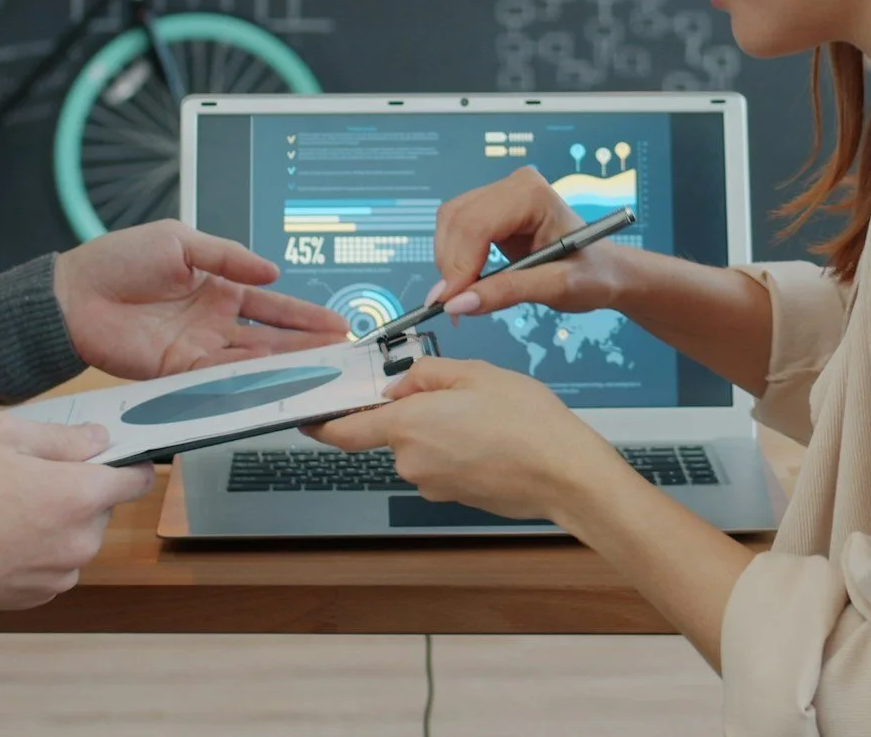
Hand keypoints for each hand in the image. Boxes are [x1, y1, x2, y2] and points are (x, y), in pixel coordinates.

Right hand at [0, 412, 154, 616]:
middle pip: (101, 507)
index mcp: (79, 496)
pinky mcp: (38, 597)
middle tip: (29, 477)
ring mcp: (60, 574)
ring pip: (75, 536)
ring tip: (4, 508)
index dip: (126, 463)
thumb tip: (98, 439)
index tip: (108, 456)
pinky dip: (36, 549)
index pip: (137, 479)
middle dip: (76, 490)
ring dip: (55, 521)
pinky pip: (53, 563)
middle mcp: (80, 541)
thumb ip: (60, 436)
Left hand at [53, 220, 347, 379]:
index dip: (304, 315)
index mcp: (219, 286)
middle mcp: (214, 321)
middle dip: (307, 345)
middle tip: (341, 353)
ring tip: (321, 368)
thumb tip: (272, 270)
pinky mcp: (177, 372)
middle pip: (271, 338)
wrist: (72, 295)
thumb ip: (228, 256)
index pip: (272, 304)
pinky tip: (274, 378)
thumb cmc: (119, 259)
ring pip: (252, 361)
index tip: (336, 324)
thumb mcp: (180, 241)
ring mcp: (198, 349)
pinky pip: (219, 378)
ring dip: (286, 365)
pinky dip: (247, 380)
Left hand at [305, 358, 626, 523]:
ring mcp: (431, 484)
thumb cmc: (526, 420)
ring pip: (422, 447)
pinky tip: (493, 438)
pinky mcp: (454, 497)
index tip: (306, 416)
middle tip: (460, 393)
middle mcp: (410, 461)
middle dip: (415, 411)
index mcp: (406, 426)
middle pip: (393, 432)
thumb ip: (427, 374)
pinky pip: (443, 463)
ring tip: (487, 415)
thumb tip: (401, 387)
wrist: (565, 474)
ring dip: (441, 429)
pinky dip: (459, 448)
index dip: (321, 424)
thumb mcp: (476, 374)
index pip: (344, 431)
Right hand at [425, 166, 628, 320]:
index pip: (477, 224)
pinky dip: (454, 258)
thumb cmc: (593, 274)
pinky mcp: (492, 209)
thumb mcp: (557, 287)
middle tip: (455, 306)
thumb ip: (507, 292)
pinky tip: (469, 283)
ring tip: (465, 297)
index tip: (451, 302)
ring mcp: (501, 194)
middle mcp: (514, 185)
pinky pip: (456, 228)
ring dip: (449, 263)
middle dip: (451, 266)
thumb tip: (458, 303)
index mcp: (533, 194)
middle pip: (457, 220)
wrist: (606, 270)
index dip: (458, 264)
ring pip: (451, 223)